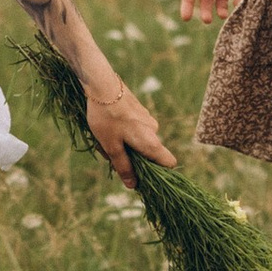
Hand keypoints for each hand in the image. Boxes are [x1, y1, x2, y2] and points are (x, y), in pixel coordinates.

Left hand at [82, 63, 173, 182]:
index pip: (169, 163)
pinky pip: (134, 129)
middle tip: (110, 153)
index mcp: (151, 143)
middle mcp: (154, 131)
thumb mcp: (111, 147)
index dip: (160, 173)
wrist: (102, 85)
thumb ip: (123, 166)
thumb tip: (133, 185)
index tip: (142, 176)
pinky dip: (122, 132)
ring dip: (124, 144)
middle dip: (131, 158)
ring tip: (104, 138)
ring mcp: (147, 119)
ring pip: (139, 140)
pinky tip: (106, 126)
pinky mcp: (139, 111)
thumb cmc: (107, 119)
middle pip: (149, 154)